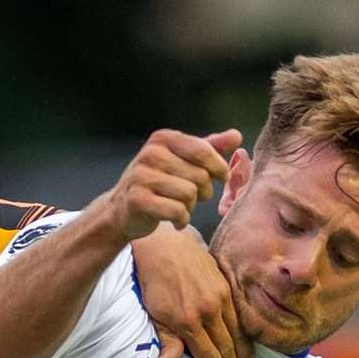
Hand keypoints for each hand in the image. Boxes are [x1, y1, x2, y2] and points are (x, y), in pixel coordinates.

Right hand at [102, 129, 241, 241]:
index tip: (221, 178)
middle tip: (193, 199)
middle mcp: (150, 154)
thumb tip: (236, 136)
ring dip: (191, 207)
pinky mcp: (138, 200)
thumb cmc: (158, 184)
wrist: (122, 210)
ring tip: (181, 208)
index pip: (203, 151)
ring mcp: (141, 176)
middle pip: (199, 175)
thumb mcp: (182, 161)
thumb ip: (209, 148)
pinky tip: (175, 221)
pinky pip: (177, 211)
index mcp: (163, 139)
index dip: (219, 168)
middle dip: (203, 192)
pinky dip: (181, 220)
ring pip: (189, 194)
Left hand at [133, 223, 253, 357]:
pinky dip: (243, 331)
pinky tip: (246, 341)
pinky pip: (239, 315)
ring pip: (236, 331)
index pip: (208, 353)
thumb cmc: (155, 284)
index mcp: (187, 321)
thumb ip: (166, 341)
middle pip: (225, 345)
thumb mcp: (154, 315)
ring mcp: (219, 298)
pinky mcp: (226, 287)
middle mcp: (208, 311)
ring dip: (242, 351)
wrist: (165, 247)